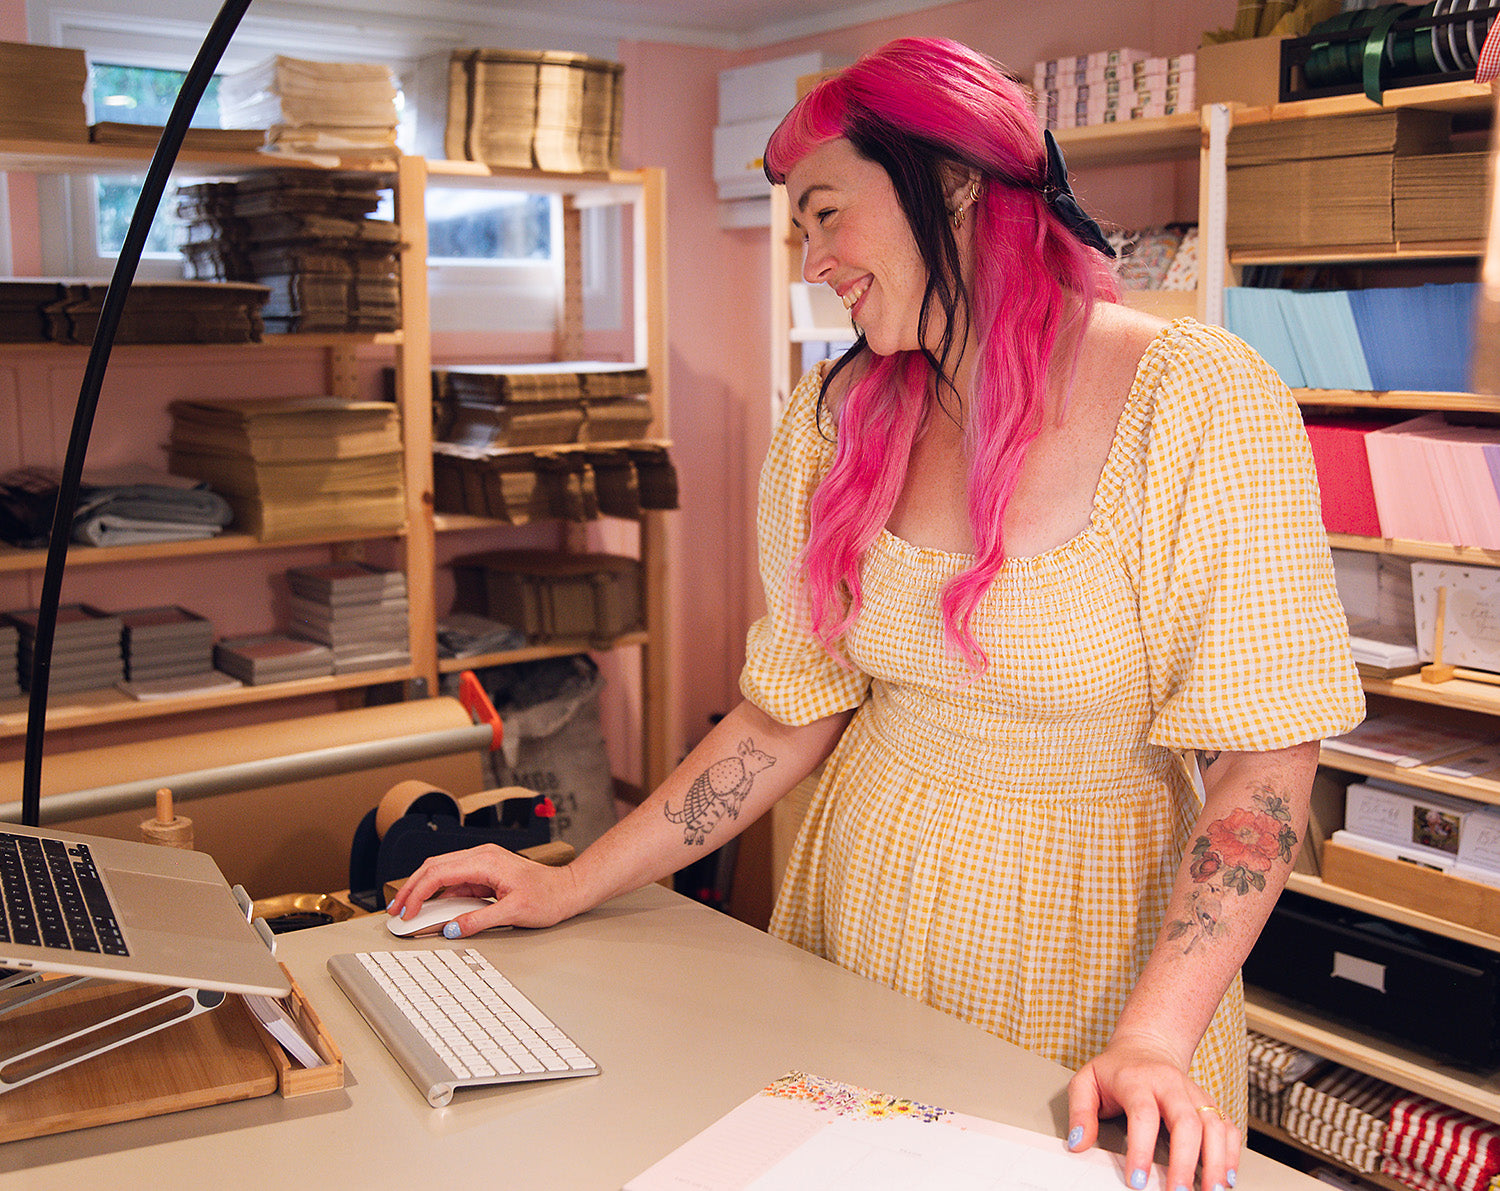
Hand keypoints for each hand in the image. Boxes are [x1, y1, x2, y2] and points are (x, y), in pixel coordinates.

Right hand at [385, 844, 584, 935]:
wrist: (567, 890)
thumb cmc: (548, 897)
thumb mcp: (514, 913)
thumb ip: (480, 920)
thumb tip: (452, 928)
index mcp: (485, 861)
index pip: (439, 873)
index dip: (417, 893)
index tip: (405, 912)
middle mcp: (481, 857)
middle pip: (433, 867)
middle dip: (410, 888)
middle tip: (395, 910)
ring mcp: (482, 863)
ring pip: (441, 871)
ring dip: (421, 889)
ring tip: (405, 909)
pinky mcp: (484, 873)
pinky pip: (453, 880)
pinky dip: (437, 892)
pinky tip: (429, 907)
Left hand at [1066, 1034, 1239, 1190]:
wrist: (1146, 1046)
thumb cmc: (1116, 1070)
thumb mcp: (1086, 1081)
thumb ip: (1080, 1111)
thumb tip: (1078, 1143)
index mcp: (1137, 1079)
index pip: (1143, 1114)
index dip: (1142, 1149)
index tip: (1138, 1179)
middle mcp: (1171, 1085)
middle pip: (1187, 1120)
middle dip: (1185, 1161)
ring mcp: (1194, 1093)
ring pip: (1213, 1124)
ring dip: (1216, 1161)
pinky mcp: (1210, 1103)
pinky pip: (1229, 1127)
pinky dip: (1232, 1153)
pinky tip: (1226, 1178)